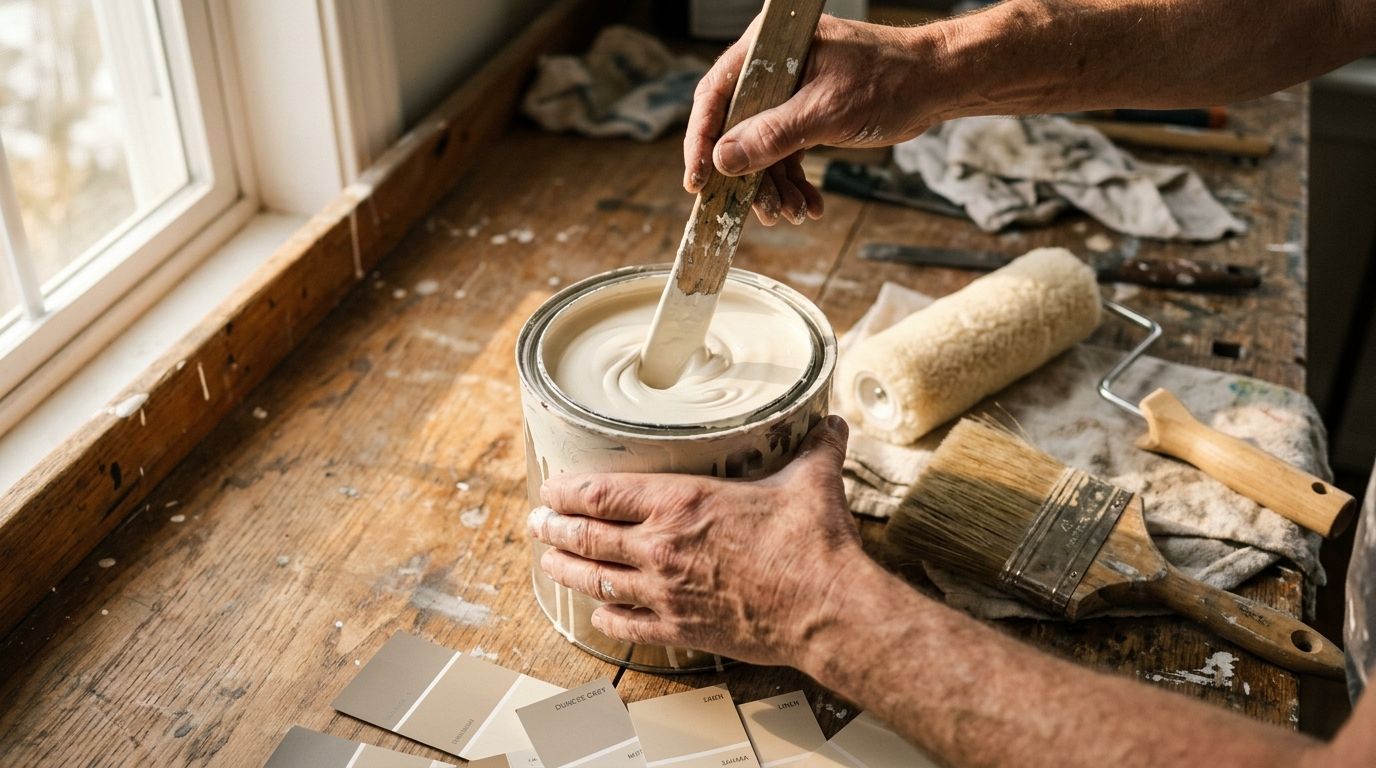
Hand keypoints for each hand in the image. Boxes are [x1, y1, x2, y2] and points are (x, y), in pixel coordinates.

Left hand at [526, 416, 866, 666]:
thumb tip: (830, 425)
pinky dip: (605, 617)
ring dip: (567, 570)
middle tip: (537, 524)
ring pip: (596, 580)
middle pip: (586, 537)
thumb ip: (815, 449)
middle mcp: (662, 547)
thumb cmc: (813, 546)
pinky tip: (598, 613)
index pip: (602, 492)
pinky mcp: (679, 630)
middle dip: (554, 529)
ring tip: (550, 562)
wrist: (824, 609)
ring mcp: (665, 593)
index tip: (552, 488)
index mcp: (682, 503)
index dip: (567, 491)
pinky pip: (626, 624)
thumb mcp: (811, 481)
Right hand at [684, 14, 945, 225]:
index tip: (698, 181)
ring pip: (762, 148)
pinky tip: (810, 205)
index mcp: (770, 48)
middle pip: (736, 128)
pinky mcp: (806, 114)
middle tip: (761, 210)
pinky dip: (795, 182)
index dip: (702, 140)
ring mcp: (789, 93)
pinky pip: (786, 153)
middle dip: (749, 176)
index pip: (717, 95)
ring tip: (793, 213)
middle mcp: (773, 69)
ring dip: (775, 187)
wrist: (937, 83)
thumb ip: (772, 135)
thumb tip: (723, 160)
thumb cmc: (889, 79)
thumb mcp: (826, 112)